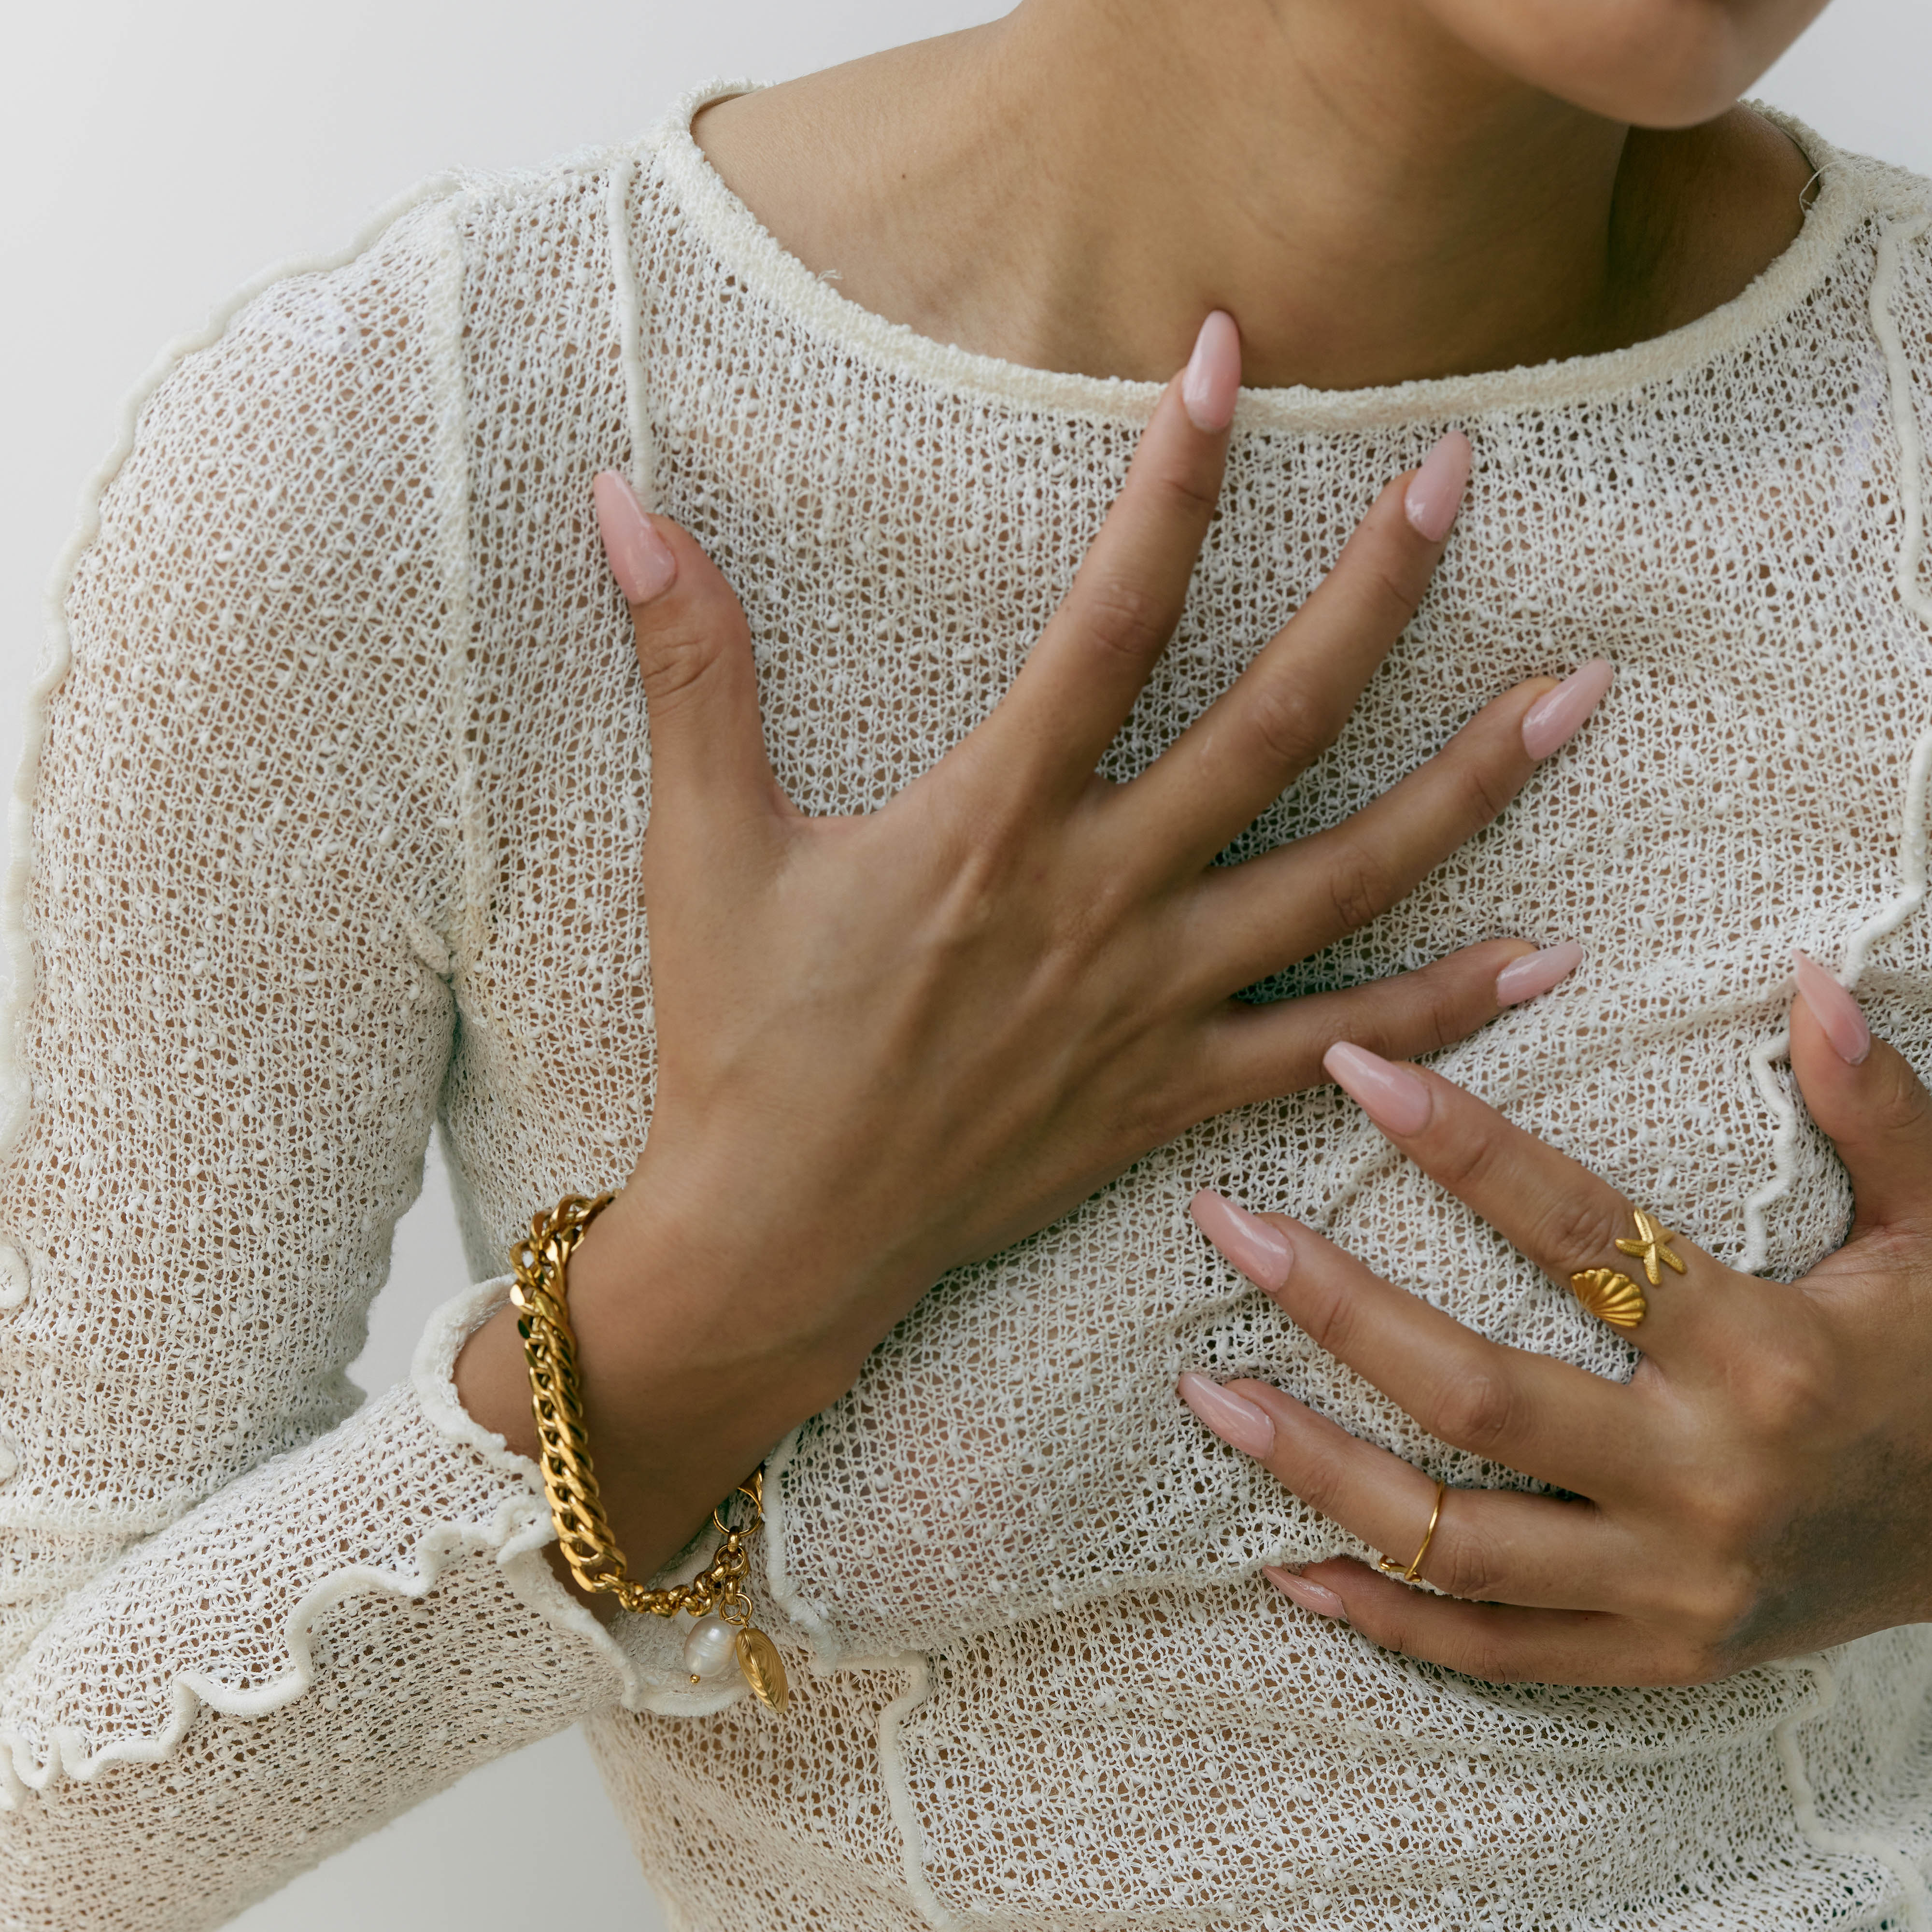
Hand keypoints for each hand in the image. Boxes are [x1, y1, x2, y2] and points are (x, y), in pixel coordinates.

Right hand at [459, 312, 1606, 1598]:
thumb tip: (621, 503)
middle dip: (1375, 588)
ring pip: (1346, 879)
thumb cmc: (739, 1043)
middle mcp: (1102, 901)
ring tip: (1579, 698)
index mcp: (994, 823)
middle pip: (1276, 722)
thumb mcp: (700, 844)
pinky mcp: (1174, 1094)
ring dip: (1471, 786)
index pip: (1112, 618)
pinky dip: (1444, 1008)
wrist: (780, 1242)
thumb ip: (689, 668)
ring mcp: (1155, 1005)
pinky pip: (1333, 1045)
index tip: (1232, 357)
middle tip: (1461, 474)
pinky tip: (1547, 954)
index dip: (1175, 480)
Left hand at [1179, 951, 1931, 1684]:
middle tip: (1225, 1227)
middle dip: (1335, 1307)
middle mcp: (1705, 1479)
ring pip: (1456, 1538)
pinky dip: (1391, 1616)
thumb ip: (1878, 1110)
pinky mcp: (1658, 1658)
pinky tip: (1291, 1565)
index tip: (1354, 1071)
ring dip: (1317, 1467)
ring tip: (1207, 1391)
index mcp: (1763, 1354)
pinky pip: (1498, 1653)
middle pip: (1477, 1396)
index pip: (1579, 1233)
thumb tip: (1812, 979)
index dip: (1462, 1146)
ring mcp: (1673, 1589)